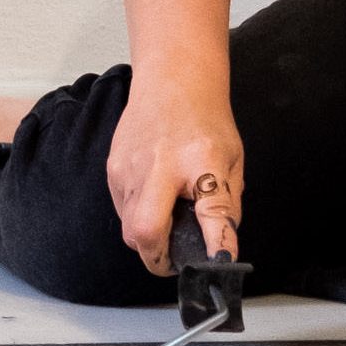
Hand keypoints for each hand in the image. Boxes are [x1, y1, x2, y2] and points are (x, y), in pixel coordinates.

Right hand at [107, 81, 243, 274]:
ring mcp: (131, 167)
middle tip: (172, 260)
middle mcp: (160, 164)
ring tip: (166, 221)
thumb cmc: (205, 120)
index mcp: (202, 159)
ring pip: (129, 228)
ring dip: (147, 238)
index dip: (215, 244)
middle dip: (157, 257)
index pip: (211, 211)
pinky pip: (122, 210)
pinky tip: (152, 199)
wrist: (173, 80)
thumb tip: (221, 248)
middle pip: (145, 231)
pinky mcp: (113, 169)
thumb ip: (227, 207)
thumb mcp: (232, 161)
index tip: (218, 265)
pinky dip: (136, 217)